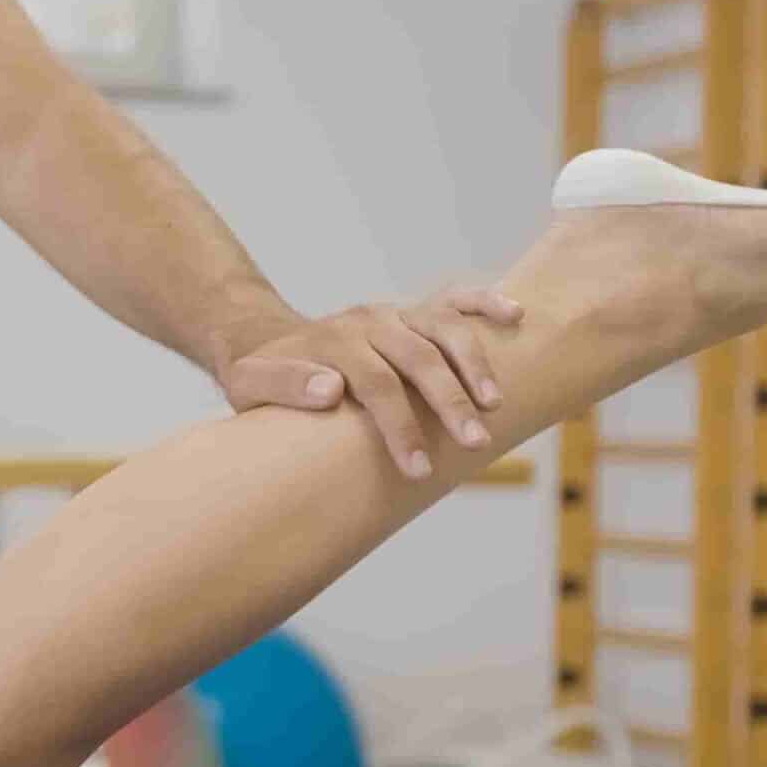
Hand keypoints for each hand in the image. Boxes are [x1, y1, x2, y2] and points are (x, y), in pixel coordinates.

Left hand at [217, 287, 525, 476]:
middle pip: (418, 358)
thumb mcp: (250, 384)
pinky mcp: (412, 311)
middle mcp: (368, 323)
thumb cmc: (261, 376)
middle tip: (475, 444)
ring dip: (475, 364)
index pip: (376, 385)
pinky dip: (485, 302)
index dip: (401, 426)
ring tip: (496, 405)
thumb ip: (283, 385)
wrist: (265, 340)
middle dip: (449, 402)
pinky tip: (515, 315)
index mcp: (334, 343)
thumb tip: (329, 389)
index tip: (419, 468)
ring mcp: (394, 314)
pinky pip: (453, 298)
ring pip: (444, 328)